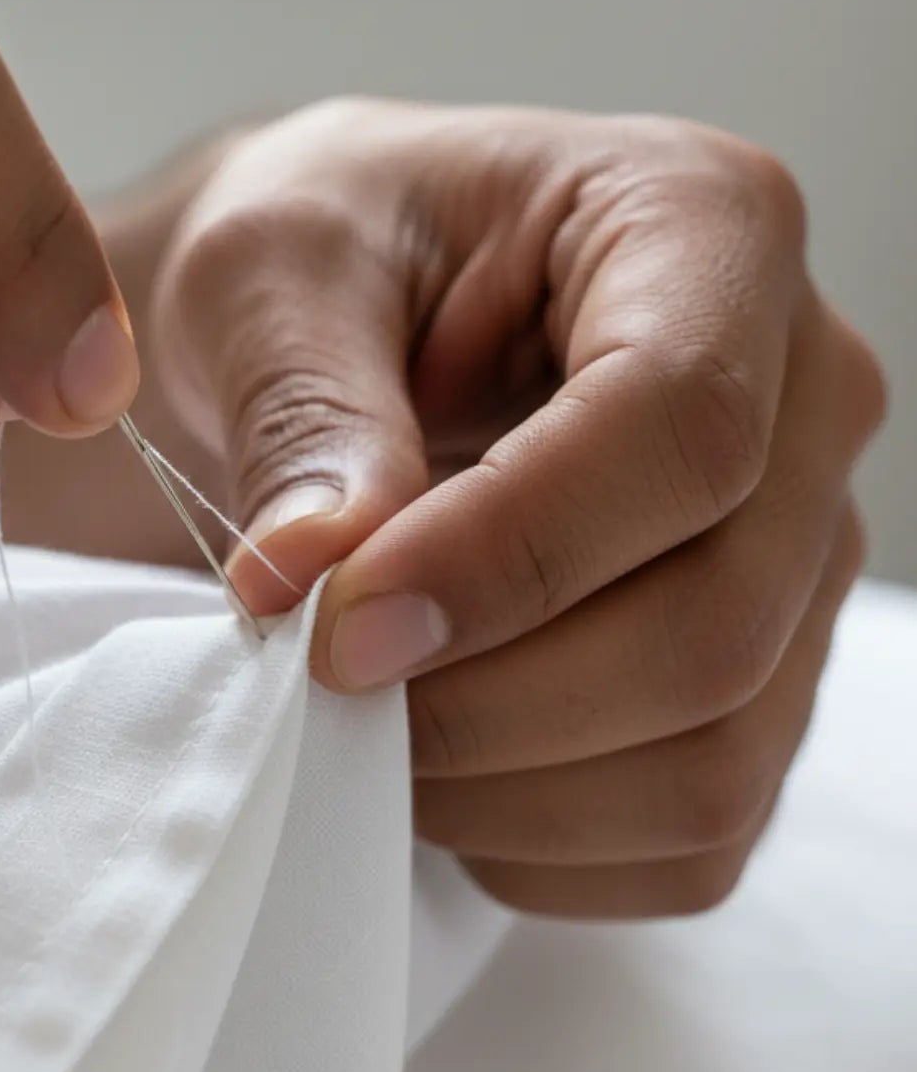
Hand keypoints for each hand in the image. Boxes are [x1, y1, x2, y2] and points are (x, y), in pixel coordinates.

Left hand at [154, 99, 884, 916]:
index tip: (335, 626)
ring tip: (361, 725)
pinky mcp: (760, 674)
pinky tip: (438, 771)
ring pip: (716, 753)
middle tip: (320, 688)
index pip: (676, 428)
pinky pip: (693, 835)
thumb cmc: (322, 255)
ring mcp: (797, 549)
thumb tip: (315, 580)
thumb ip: (306, 412)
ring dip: (505, 787)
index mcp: (702, 225)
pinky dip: (543, 846)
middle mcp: (800, 391)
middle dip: (489, 698)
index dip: (506, 555)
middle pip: (715, 618)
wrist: (339, 312)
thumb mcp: (271, 273)